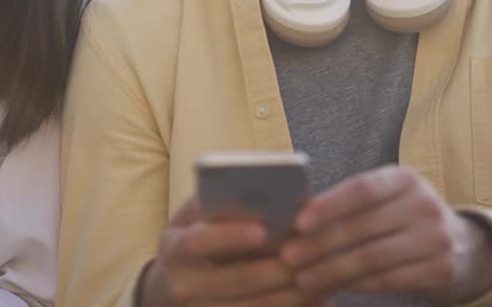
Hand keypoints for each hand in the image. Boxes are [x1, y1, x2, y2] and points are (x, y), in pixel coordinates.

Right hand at [141, 197, 312, 306]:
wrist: (167, 291)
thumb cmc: (190, 243)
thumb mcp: (190, 222)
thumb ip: (216, 207)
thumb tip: (263, 196)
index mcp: (175, 248)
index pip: (199, 241)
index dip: (231, 235)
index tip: (262, 230)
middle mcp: (184, 285)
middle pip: (236, 281)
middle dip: (277, 270)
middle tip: (311, 257)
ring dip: (293, 296)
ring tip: (324, 279)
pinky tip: (320, 301)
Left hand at [279, 165, 491, 303]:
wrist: (461, 245)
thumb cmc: (401, 217)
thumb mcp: (385, 199)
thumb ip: (347, 204)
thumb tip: (294, 220)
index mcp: (405, 178)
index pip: (362, 188)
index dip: (329, 205)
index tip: (298, 223)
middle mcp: (424, 204)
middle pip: (363, 227)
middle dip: (320, 244)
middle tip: (288, 257)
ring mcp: (436, 238)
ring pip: (372, 258)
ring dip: (332, 271)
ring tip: (303, 279)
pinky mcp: (441, 270)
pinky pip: (387, 280)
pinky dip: (356, 285)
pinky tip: (334, 287)